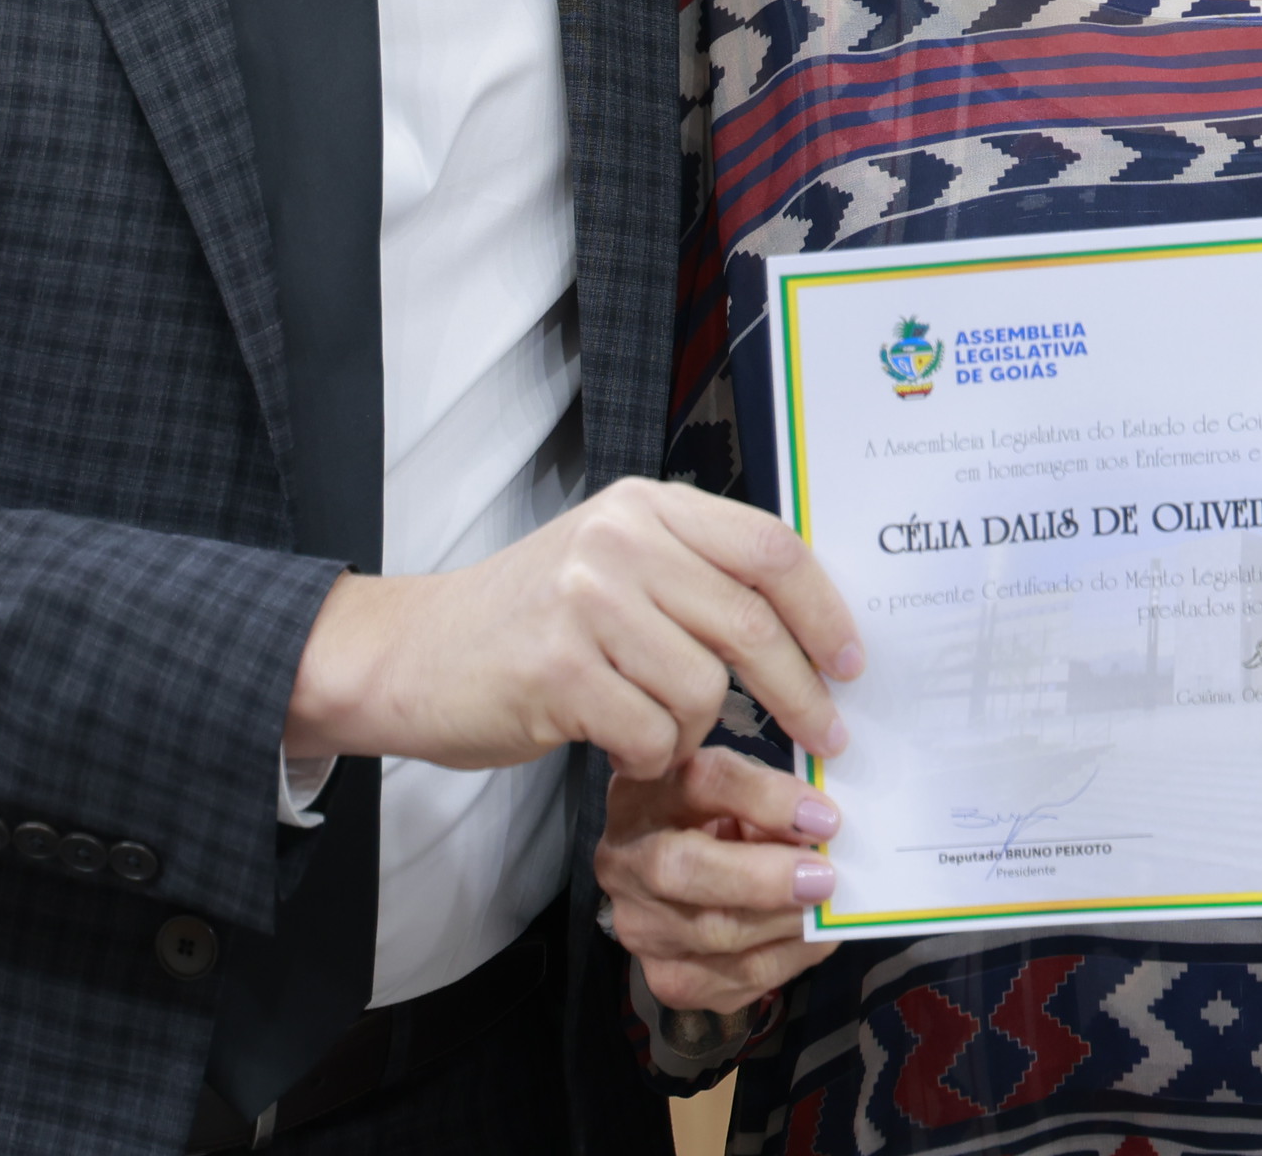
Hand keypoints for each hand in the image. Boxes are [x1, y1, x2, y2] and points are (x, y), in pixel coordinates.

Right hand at [286, 476, 863, 777]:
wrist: (409, 654)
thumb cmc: (528, 620)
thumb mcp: (615, 564)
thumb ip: (698, 574)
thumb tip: (811, 621)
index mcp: (647, 507)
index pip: (770, 548)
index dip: (825, 611)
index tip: (853, 663)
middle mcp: (619, 540)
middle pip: (751, 622)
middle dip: (801, 691)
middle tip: (828, 736)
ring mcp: (586, 602)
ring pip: (704, 688)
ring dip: (695, 730)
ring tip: (656, 726)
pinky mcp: (557, 670)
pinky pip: (651, 732)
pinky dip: (649, 754)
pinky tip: (618, 743)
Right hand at [597, 745, 840, 1019]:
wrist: (676, 873)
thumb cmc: (717, 817)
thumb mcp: (739, 785)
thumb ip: (769, 797)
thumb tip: (821, 829)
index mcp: (644, 792)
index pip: (700, 783)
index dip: (763, 799)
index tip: (823, 817)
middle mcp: (625, 861)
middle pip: (681, 869)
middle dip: (762, 879)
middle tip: (824, 878)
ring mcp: (639, 927)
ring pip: (713, 935)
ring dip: (784, 924)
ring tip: (827, 908)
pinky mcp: (666, 978)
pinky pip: (733, 980)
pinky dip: (787, 959)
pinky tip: (812, 937)